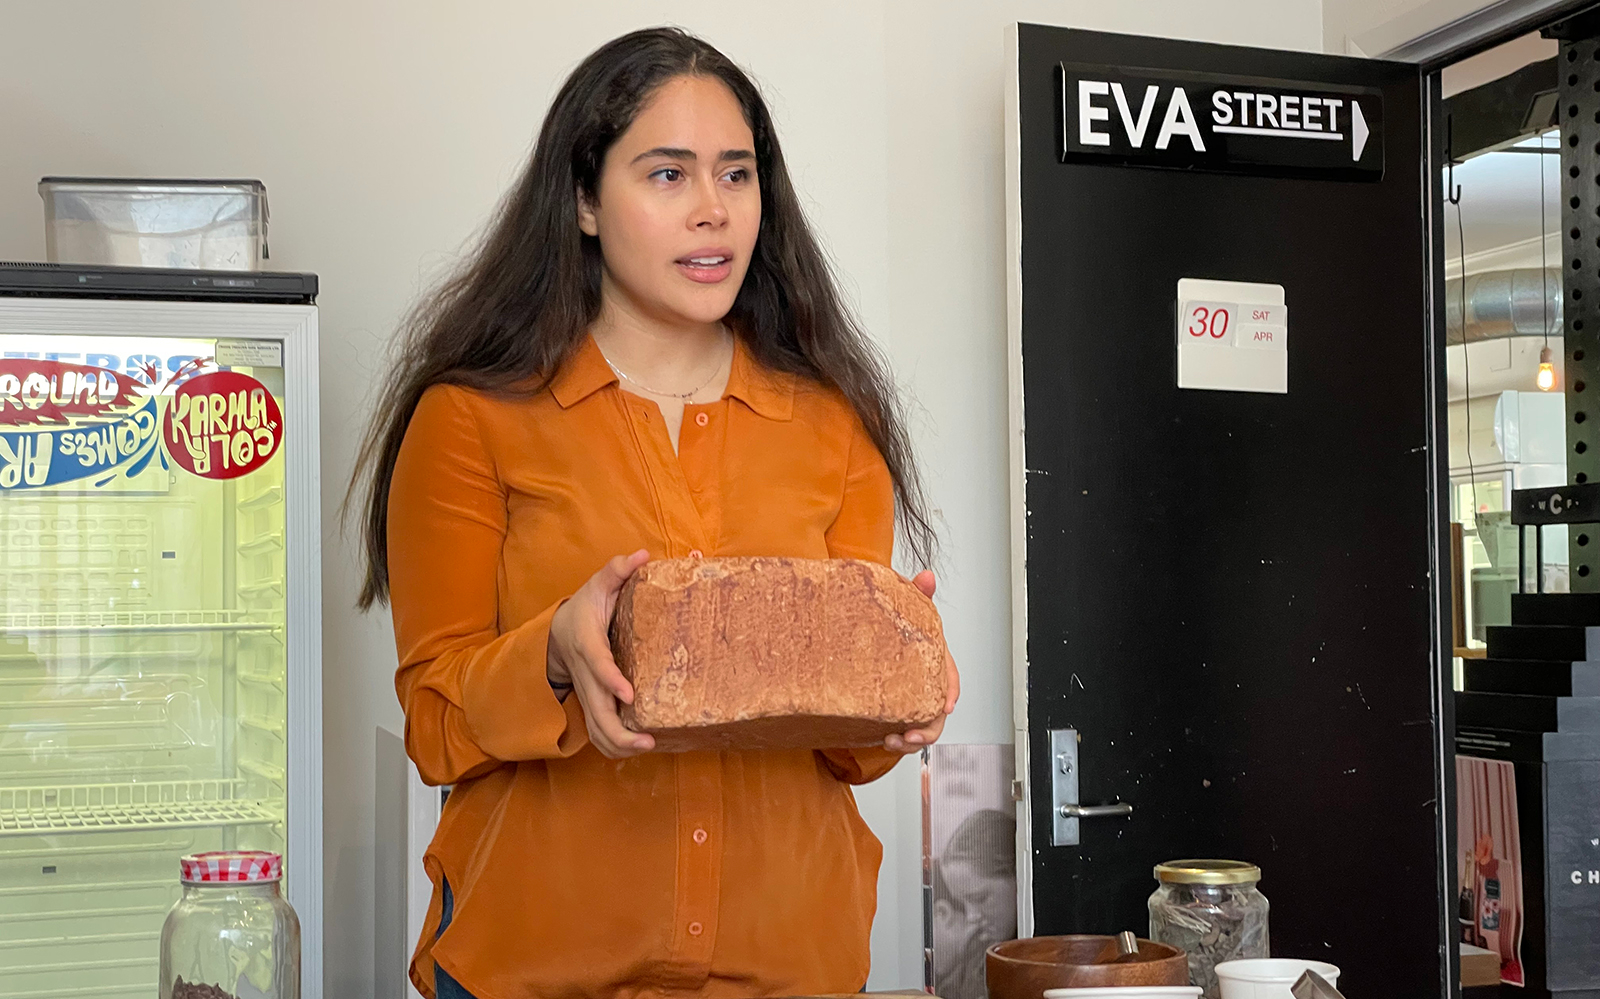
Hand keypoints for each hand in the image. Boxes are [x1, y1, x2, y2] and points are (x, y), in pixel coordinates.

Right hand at [547, 550, 656, 758]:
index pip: (597, 665)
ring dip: (617, 745)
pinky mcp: (591, 703)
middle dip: (619, 731)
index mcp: (587, 644)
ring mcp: (586, 693)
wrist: (558, 633)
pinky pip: (597, 733)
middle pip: (595, 710)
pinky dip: (614, 746)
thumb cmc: (585, 608)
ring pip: (594, 728)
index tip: (629, 695)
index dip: (611, 681)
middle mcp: (585, 674)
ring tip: (647, 748)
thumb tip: (642, 555)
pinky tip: (638, 748)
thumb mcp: (599, 585)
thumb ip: (618, 571)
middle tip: (649, 741)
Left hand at [884, 570, 959, 754]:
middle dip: (928, 728)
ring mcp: (910, 701)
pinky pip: (902, 731)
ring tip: (891, 741)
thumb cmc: (891, 626)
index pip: (950, 678)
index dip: (950, 692)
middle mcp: (924, 684)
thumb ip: (917, 593)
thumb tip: (926, 576)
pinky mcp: (893, 713)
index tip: (946, 706)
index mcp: (933, 661)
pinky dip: (896, 740)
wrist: (860, 640)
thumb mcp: (905, 609)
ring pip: (922, 727)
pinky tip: (881, 739)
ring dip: (910, 740)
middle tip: (910, 735)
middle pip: (937, 712)